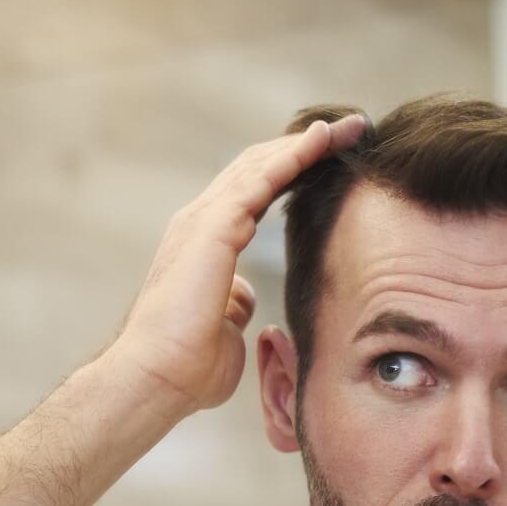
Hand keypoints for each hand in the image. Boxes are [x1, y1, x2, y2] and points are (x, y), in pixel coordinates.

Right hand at [103, 116, 366, 415]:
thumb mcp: (223, 328)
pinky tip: (323, 140)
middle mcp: (199, 223)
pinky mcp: (212, 227)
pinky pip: (261, 179)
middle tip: (350, 132)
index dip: (290, 173)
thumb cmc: (186, 367)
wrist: (156, 378)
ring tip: (347, 127)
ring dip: (306, 143)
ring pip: (260, 165)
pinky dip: (293, 155)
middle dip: (304, 148)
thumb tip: (244, 297)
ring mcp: (202, 221)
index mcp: (203, 245)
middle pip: (257, 170)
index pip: (252, 194)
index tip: (332, 162)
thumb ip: (234, 304)